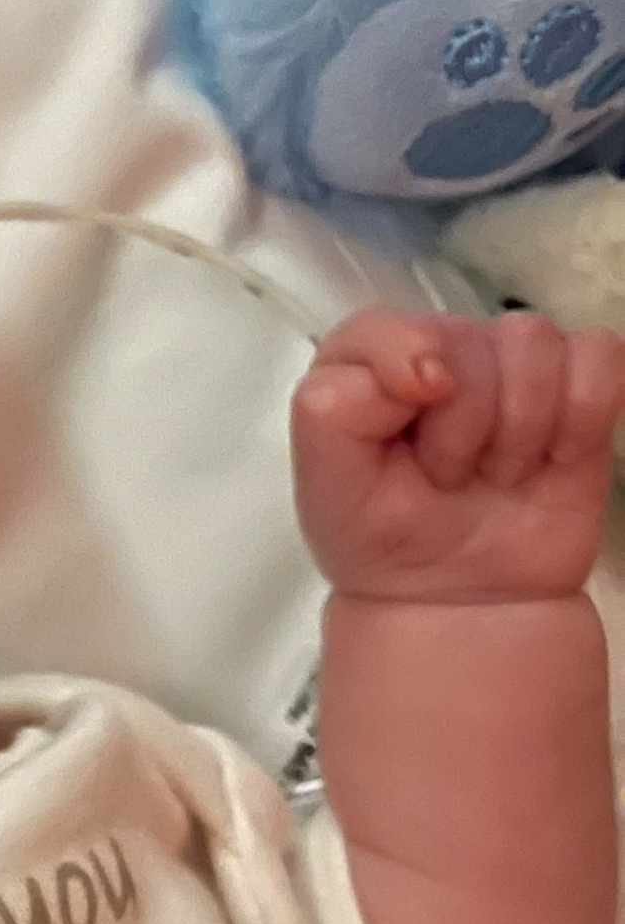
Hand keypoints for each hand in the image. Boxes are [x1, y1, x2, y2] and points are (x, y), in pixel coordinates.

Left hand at [292, 309, 623, 602]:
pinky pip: (599, 356)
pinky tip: (552, 460)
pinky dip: (581, 415)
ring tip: (497, 475)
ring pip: (534, 340)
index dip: (403, 361)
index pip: (382, 326)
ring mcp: (512, 367)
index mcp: (365, 369)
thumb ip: (332, 411)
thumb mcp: (326, 488)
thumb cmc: (383, 541)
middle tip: (447, 479)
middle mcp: (441, 353)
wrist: (458, 598)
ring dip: (519, 425)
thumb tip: (422, 369)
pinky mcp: (577, 386)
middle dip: (462, 425)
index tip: (411, 420)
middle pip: (467, 336)